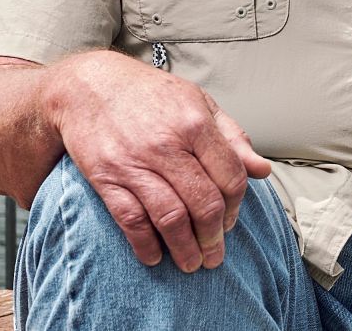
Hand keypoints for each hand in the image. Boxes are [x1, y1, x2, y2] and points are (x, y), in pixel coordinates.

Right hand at [41, 50, 272, 271]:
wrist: (89, 87)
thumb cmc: (149, 95)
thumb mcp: (199, 102)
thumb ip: (232, 137)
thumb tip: (262, 169)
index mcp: (195, 124)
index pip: (230, 177)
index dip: (236, 206)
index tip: (231, 221)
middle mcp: (167, 145)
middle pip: (203, 203)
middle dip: (213, 236)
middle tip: (215, 254)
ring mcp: (135, 163)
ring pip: (170, 217)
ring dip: (185, 248)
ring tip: (192, 263)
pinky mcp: (106, 178)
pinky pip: (130, 220)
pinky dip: (145, 244)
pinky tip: (155, 257)